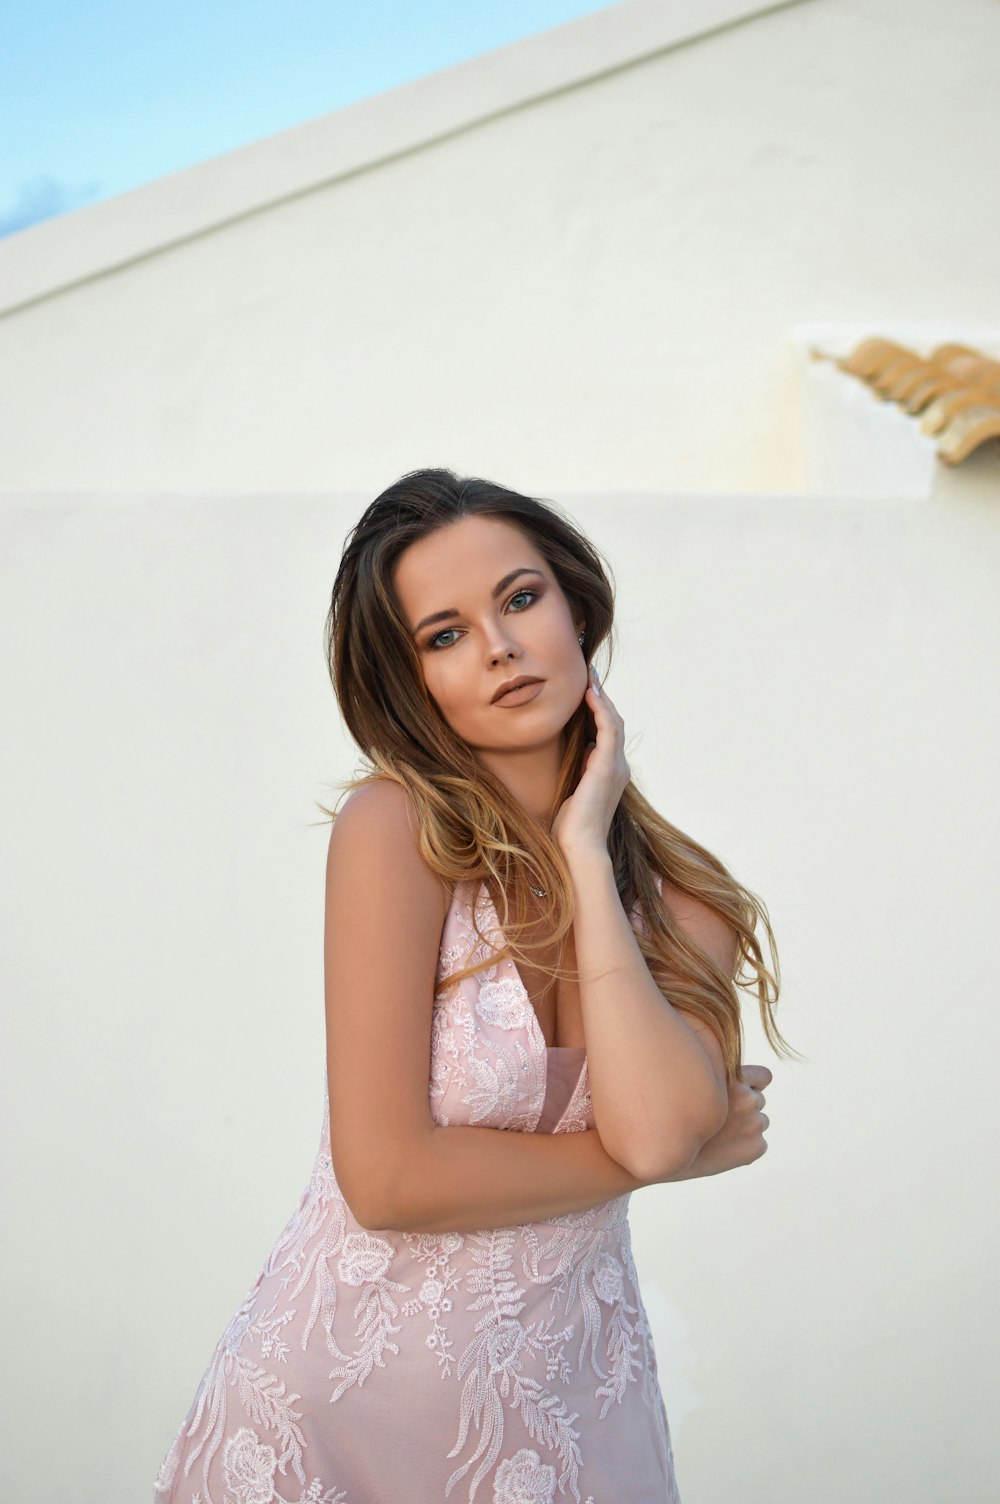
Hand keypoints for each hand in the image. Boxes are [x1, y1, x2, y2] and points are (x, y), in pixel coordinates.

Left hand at [551, 666, 630, 859]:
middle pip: (614, 723)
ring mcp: (616, 766)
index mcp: (611, 774)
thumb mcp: (574, 791)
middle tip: (590, 677)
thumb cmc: (571, 826)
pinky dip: (600, 709)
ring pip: (613, 722)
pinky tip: (589, 695)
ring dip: (602, 698)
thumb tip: (579, 752)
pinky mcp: (607, 766)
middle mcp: (618, 767)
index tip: (587, 692)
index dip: (599, 711)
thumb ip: (579, 771)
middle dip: (602, 699)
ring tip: (590, 679)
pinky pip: (608, 729)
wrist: (579, 845)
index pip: (608, 734)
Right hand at [663, 1064, 771, 1179]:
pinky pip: (758, 1145)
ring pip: (759, 1122)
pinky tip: (720, 1150)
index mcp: (734, 1076)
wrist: (659, 1152)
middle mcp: (748, 1098)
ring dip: (744, 1127)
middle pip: (758, 1101)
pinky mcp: (755, 1147)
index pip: (764, 1077)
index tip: (733, 1093)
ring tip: (716, 1136)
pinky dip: (744, 1148)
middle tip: (717, 1118)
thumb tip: (729, 1070)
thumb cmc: (667, 1111)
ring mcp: (754, 1124)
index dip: (749, 1084)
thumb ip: (715, 1075)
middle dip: (743, 1107)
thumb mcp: (689, 1080)